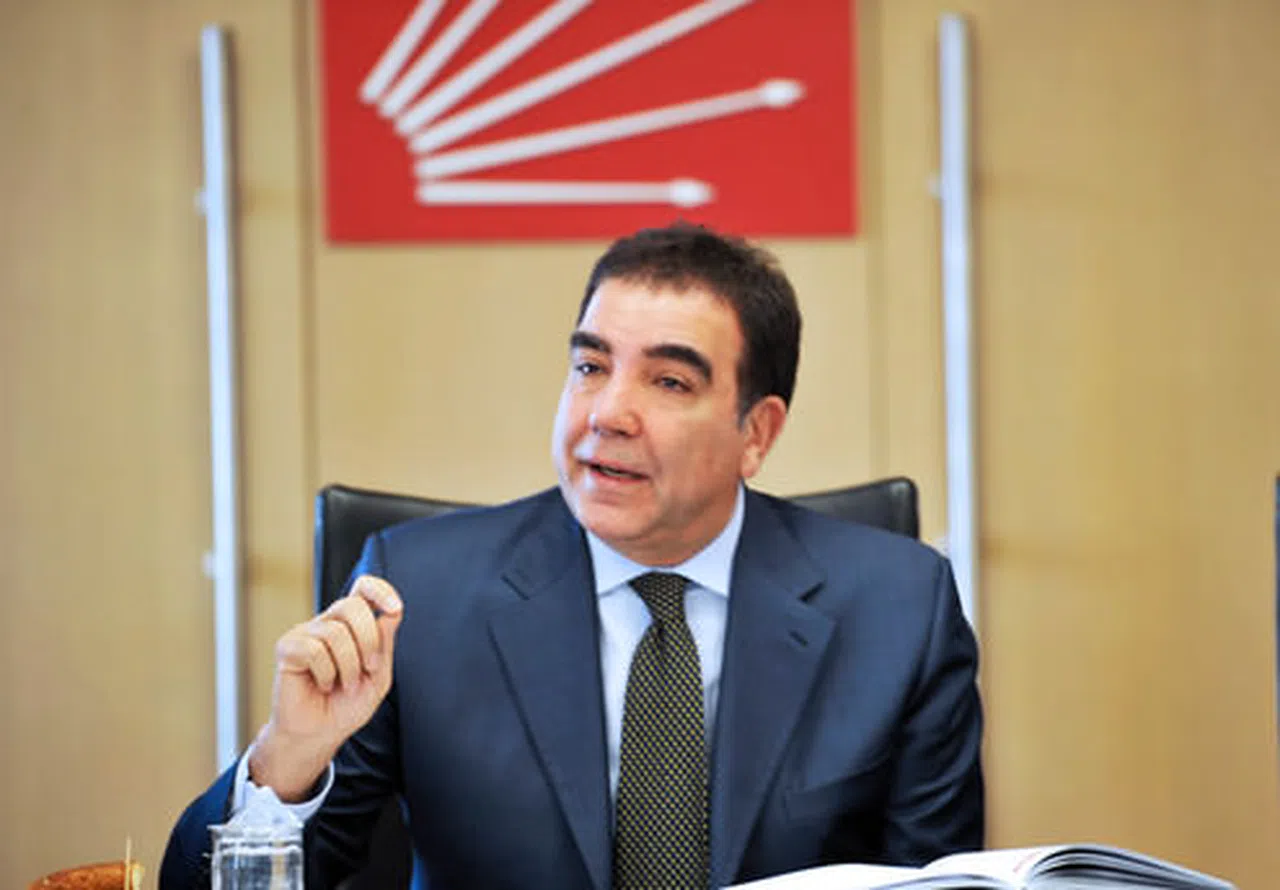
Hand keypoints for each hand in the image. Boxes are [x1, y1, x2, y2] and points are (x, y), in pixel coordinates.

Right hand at [248, 575, 402, 800]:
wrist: (320, 734)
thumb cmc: (347, 705)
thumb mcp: (378, 676)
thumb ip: (384, 644)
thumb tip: (392, 611)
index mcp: (352, 625)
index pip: (363, 588)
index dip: (380, 589)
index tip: (395, 608)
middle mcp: (329, 622)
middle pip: (352, 605)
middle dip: (369, 640)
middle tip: (370, 668)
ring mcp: (306, 633)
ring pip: (336, 631)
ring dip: (349, 666)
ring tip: (345, 685)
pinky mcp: (288, 648)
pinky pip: (314, 650)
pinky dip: (327, 674)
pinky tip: (323, 685)